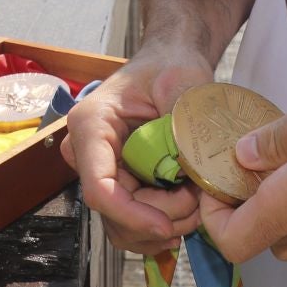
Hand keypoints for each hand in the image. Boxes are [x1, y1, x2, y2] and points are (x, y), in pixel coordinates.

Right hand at [60, 49, 213, 253]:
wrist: (171, 61)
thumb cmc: (170, 65)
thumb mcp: (181, 82)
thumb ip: (183, 122)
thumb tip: (190, 167)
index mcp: (91, 125)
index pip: (99, 188)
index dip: (132, 215)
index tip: (167, 225)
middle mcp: (88, 152)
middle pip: (115, 212)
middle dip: (159, 219)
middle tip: (198, 202)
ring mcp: (103, 170)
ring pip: (123, 225)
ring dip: (162, 225)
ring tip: (196, 203)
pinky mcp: (120, 183)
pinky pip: (132, 221)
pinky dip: (160, 224)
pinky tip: (187, 209)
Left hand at [197, 72, 286, 261]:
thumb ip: (276, 137)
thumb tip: (243, 156)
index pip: (234, 239)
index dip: (209, 213)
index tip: (211, 174)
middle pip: (255, 237)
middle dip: (234, 204)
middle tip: (234, 159)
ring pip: (282, 230)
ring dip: (264, 200)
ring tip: (267, 155)